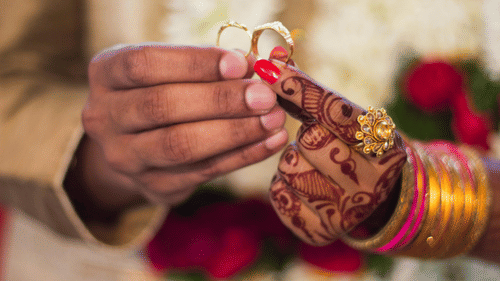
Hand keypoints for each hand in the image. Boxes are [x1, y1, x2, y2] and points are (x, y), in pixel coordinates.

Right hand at [79, 44, 287, 210]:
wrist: (137, 142)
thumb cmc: (162, 91)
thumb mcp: (170, 69)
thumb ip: (205, 67)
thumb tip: (256, 67)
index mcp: (106, 74)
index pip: (145, 65)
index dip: (195, 64)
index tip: (241, 65)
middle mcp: (103, 117)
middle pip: (161, 107)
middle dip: (220, 100)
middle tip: (264, 96)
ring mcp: (124, 158)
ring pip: (180, 145)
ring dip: (234, 132)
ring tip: (273, 119)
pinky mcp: (152, 186)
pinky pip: (203, 172)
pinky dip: (242, 156)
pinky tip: (269, 142)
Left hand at [255, 48, 406, 245]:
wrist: (371, 198)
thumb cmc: (353, 149)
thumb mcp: (345, 120)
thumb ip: (310, 92)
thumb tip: (273, 60)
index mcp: (387, 147)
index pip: (335, 111)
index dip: (299, 88)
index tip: (268, 69)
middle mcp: (374, 183)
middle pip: (310, 140)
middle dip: (305, 136)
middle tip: (319, 143)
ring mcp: (348, 212)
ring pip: (289, 168)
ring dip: (292, 161)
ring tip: (314, 166)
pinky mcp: (321, 231)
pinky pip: (279, 195)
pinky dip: (283, 185)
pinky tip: (304, 186)